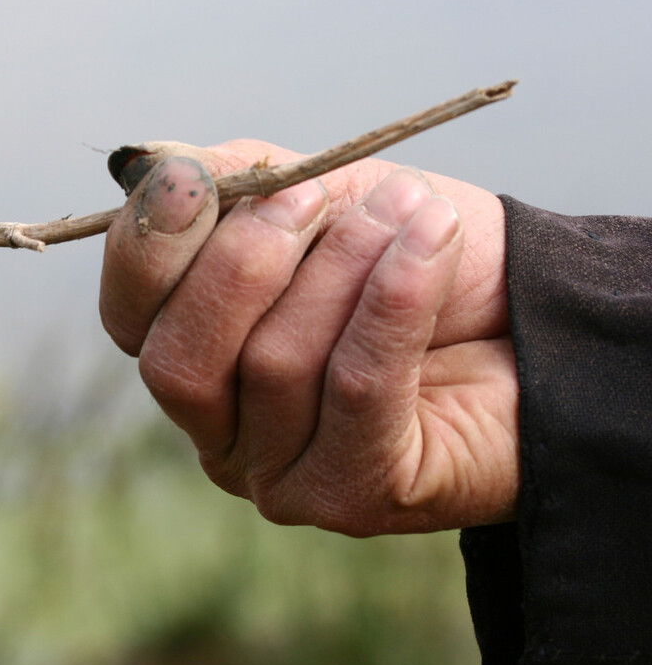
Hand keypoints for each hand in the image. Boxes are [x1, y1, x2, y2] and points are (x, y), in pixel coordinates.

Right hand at [99, 140, 518, 535]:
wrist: (537, 318)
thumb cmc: (412, 257)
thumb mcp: (320, 195)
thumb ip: (233, 182)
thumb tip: (156, 167)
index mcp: (193, 352)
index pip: (128, 317)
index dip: (148, 248)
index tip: (194, 179)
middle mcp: (218, 429)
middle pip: (178, 364)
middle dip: (245, 264)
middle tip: (318, 197)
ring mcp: (279, 476)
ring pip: (274, 366)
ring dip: (346, 268)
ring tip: (410, 216)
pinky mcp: (354, 496)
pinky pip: (355, 390)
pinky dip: (393, 302)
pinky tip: (430, 244)